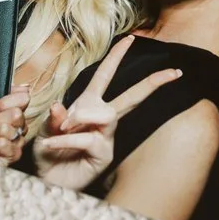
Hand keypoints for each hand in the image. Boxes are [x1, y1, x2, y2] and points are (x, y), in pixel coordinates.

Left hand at [30, 37, 180, 191]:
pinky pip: (90, 137)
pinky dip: (68, 140)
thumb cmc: (47, 154)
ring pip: (107, 114)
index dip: (116, 56)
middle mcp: (101, 118)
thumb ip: (53, 118)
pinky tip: (52, 144)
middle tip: (174, 72)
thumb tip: (60, 107)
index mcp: (88, 104)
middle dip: (153, 82)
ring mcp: (106, 136)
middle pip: (132, 96)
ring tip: (62, 128)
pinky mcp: (105, 154)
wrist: (46, 181)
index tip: (131, 38)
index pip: (105, 75)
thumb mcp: (44, 130)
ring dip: (81, 117)